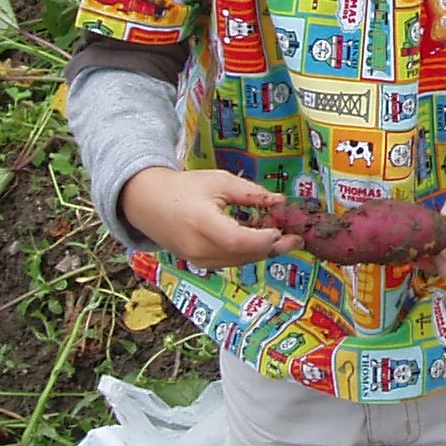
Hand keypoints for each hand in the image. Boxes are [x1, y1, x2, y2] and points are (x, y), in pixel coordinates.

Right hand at [120, 167, 300, 269]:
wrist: (148, 204)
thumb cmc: (184, 188)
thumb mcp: (218, 181)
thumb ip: (250, 193)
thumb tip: (280, 201)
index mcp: (202, 223)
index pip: (239, 242)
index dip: (264, 239)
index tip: (282, 229)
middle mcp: (199, 248)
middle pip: (245, 255)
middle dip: (273, 246)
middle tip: (297, 237)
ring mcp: (199, 260)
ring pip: (241, 261)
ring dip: (264, 250)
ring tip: (283, 235)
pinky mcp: (202, 264)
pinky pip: (232, 261)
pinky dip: (249, 252)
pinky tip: (261, 239)